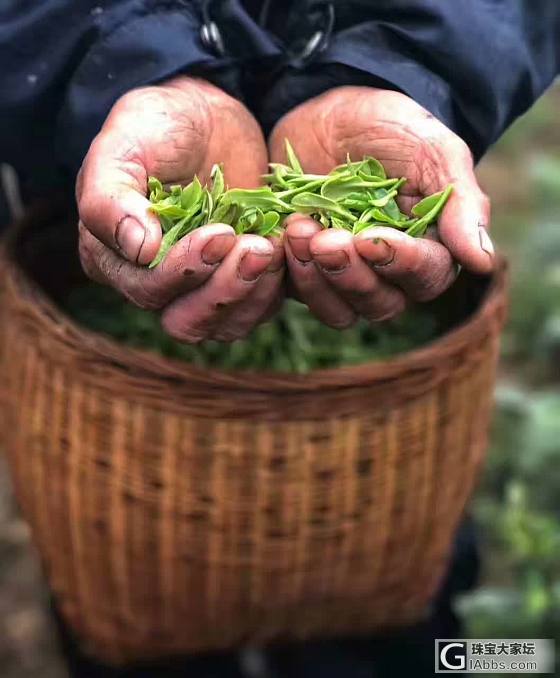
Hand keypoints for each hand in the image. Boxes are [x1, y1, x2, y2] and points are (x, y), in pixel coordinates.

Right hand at [77, 76, 283, 342]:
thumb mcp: (124, 145)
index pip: (147, 290)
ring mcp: (200, 288)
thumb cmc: (156, 127)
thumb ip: (111, 196)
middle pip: (186, 321)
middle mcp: (155, 285)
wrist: (205, 117)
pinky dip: (275, 287)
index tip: (220, 233)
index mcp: (114, 259)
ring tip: (273, 248)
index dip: (184, 271)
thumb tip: (138, 250)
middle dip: (224, 290)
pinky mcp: (239, 283)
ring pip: (224, 325)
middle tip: (257, 248)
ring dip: (253, 293)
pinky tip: (286, 251)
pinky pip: (257, 309)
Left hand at [269, 87, 493, 327]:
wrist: (327, 114)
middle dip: (352, 275)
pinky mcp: (305, 270)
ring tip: (298, 229)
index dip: (402, 264)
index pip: (427, 277)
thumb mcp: (432, 150)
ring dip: (316, 279)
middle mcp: (388, 273)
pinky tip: (279, 236)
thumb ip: (460, 202)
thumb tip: (482, 262)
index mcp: (428, 248)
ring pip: (338, 310)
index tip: (373, 238)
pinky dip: (285, 273)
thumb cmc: (390, 128)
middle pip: (380, 304)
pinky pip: (295, 295)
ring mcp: (344, 276)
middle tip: (325, 238)